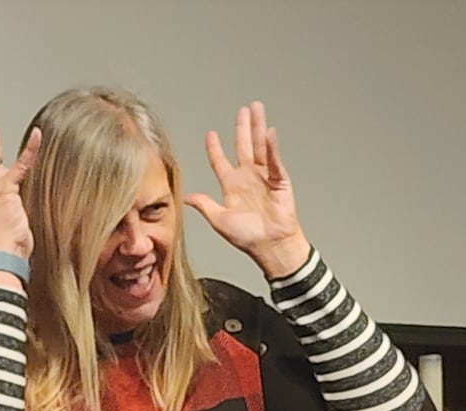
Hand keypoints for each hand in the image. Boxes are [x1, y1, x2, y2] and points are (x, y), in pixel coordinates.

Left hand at [185, 102, 308, 279]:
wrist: (270, 246)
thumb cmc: (247, 238)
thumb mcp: (219, 220)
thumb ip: (204, 206)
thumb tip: (186, 197)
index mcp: (232, 187)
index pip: (221, 162)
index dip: (215, 149)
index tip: (211, 135)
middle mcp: (248, 179)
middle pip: (244, 146)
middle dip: (243, 128)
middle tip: (243, 110)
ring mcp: (264, 177)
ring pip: (260, 147)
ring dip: (258, 128)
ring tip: (257, 109)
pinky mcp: (279, 181)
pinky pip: (274, 160)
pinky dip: (272, 147)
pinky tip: (269, 133)